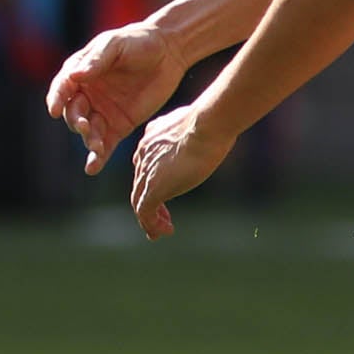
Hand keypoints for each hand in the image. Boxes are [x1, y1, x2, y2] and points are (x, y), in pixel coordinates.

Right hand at [45, 22, 186, 173]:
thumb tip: (75, 75)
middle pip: (73, 113)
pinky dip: (98, 157)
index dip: (57, 99)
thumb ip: (97, 60)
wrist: (169, 52)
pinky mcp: (120, 126)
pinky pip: (105, 144)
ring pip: (88, 131)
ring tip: (97, 147)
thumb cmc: (138, 41)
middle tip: (84, 127)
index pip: (62, 88)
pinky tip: (92, 168)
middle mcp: (87, 94)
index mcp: (80, 73)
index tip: (55, 110)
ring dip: (88, 140)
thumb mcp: (116, 45)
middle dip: (76, 121)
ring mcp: (102, 112)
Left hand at [129, 102, 235, 239]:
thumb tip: (215, 133)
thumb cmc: (211, 121)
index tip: (167, 188)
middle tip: (161, 216)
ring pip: (139, 200)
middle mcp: (144, 153)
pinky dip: (152, 224)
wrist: (207, 125)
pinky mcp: (153, 188)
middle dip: (149, 200)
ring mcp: (146, 171)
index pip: (147, 163)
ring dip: (149, 218)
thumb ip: (198, 132)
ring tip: (161, 231)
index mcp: (152, 136)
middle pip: (140, 182)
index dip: (154, 179)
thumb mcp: (200, 125)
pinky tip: (165, 232)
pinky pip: (145, 212)